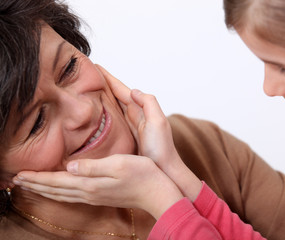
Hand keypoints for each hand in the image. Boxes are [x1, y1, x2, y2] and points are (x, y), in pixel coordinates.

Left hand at [14, 155, 182, 218]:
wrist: (157, 191)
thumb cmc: (142, 174)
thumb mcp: (118, 164)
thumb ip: (92, 166)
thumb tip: (69, 166)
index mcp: (90, 183)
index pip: (57, 181)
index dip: (37, 178)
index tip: (19, 175)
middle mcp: (89, 192)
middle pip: (56, 190)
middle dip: (36, 185)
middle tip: (17, 181)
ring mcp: (95, 196)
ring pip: (63, 195)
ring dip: (45, 190)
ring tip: (32, 186)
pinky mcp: (101, 197)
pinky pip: (73, 196)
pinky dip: (60, 193)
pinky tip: (60, 190)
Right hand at [98, 65, 202, 200]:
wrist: (164, 171)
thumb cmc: (162, 148)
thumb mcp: (159, 122)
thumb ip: (149, 103)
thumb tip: (134, 90)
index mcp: (141, 110)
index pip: (122, 90)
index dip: (109, 79)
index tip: (95, 67)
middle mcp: (134, 116)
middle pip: (115, 96)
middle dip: (102, 85)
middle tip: (85, 75)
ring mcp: (129, 127)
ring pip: (112, 108)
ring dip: (100, 98)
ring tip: (85, 90)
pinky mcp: (124, 139)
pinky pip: (110, 123)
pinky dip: (102, 115)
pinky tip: (92, 115)